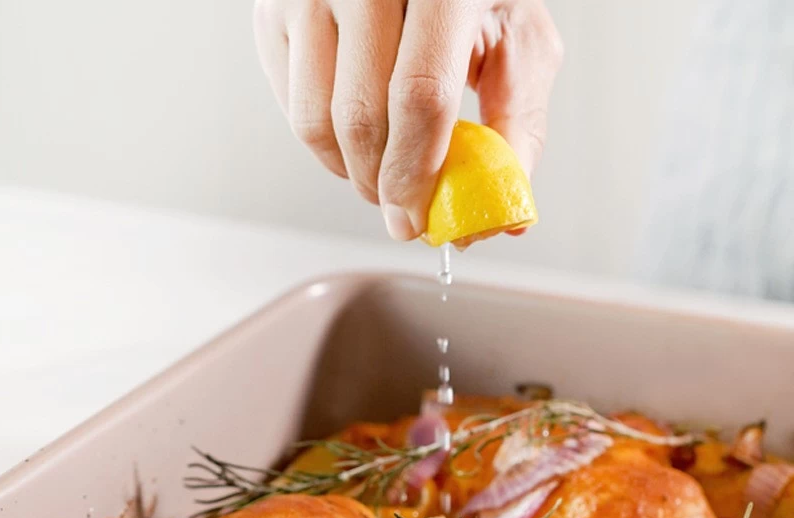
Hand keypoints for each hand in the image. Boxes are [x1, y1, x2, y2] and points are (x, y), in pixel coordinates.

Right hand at [253, 0, 561, 239]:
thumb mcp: (517, 41)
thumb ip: (518, 123)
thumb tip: (506, 213)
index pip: (419, 97)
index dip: (414, 174)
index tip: (413, 221)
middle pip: (359, 118)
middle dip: (378, 185)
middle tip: (398, 206)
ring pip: (314, 120)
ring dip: (347, 170)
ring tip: (379, 169)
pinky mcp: (276, 7)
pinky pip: (290, 104)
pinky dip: (323, 139)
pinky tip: (356, 127)